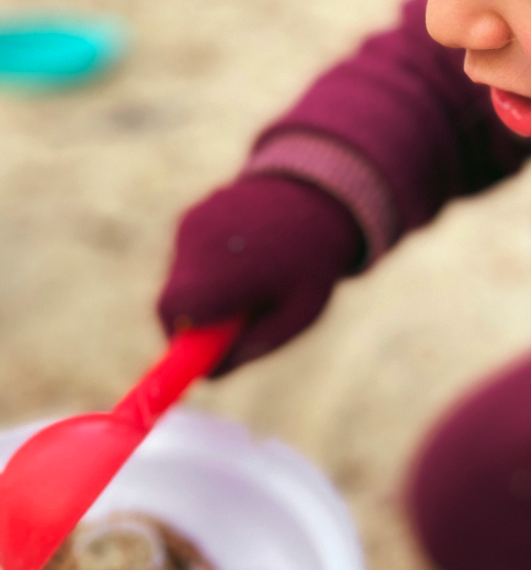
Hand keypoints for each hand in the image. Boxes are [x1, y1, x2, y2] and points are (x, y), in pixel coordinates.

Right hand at [157, 175, 361, 372]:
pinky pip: (187, 256)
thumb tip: (208, 376)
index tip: (200, 355)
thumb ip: (251, 348)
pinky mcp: (192, 215)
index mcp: (224, 272)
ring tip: (252, 280)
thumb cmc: (313, 263)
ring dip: (205, 291)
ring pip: (179, 278)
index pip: (174, 315)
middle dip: (196, 320)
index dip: (182, 340)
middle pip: (172, 300)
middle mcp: (198, 244)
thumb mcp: (296, 315)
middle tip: (237, 322)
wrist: (319, 193)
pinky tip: (245, 256)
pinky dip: (207, 267)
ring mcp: (191, 224)